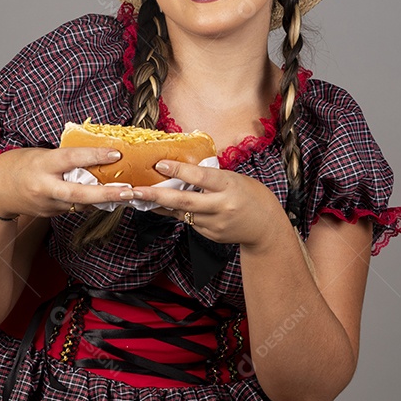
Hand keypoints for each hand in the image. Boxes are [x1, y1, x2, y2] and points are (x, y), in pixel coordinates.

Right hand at [0, 146, 133, 217]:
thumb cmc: (19, 164)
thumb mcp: (40, 153)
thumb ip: (65, 156)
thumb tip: (95, 154)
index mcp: (42, 164)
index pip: (71, 159)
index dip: (94, 156)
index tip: (116, 154)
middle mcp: (45, 187)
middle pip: (79, 193)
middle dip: (107, 193)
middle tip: (130, 191)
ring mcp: (47, 204)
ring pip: (81, 204)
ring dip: (104, 199)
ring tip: (127, 194)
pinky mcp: (50, 215)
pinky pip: (74, 208)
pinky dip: (90, 203)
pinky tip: (105, 198)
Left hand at [131, 160, 290, 250]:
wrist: (265, 226)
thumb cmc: (250, 195)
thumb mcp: (234, 178)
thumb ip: (209, 177)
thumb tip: (180, 170)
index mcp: (229, 186)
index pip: (201, 177)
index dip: (180, 170)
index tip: (160, 164)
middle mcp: (221, 206)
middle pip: (184, 200)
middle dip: (156, 195)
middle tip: (135, 190)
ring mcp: (215, 224)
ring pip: (182, 213)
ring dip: (160, 204)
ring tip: (140, 195)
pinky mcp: (211, 236)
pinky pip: (189, 222)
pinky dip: (177, 213)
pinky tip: (165, 206)